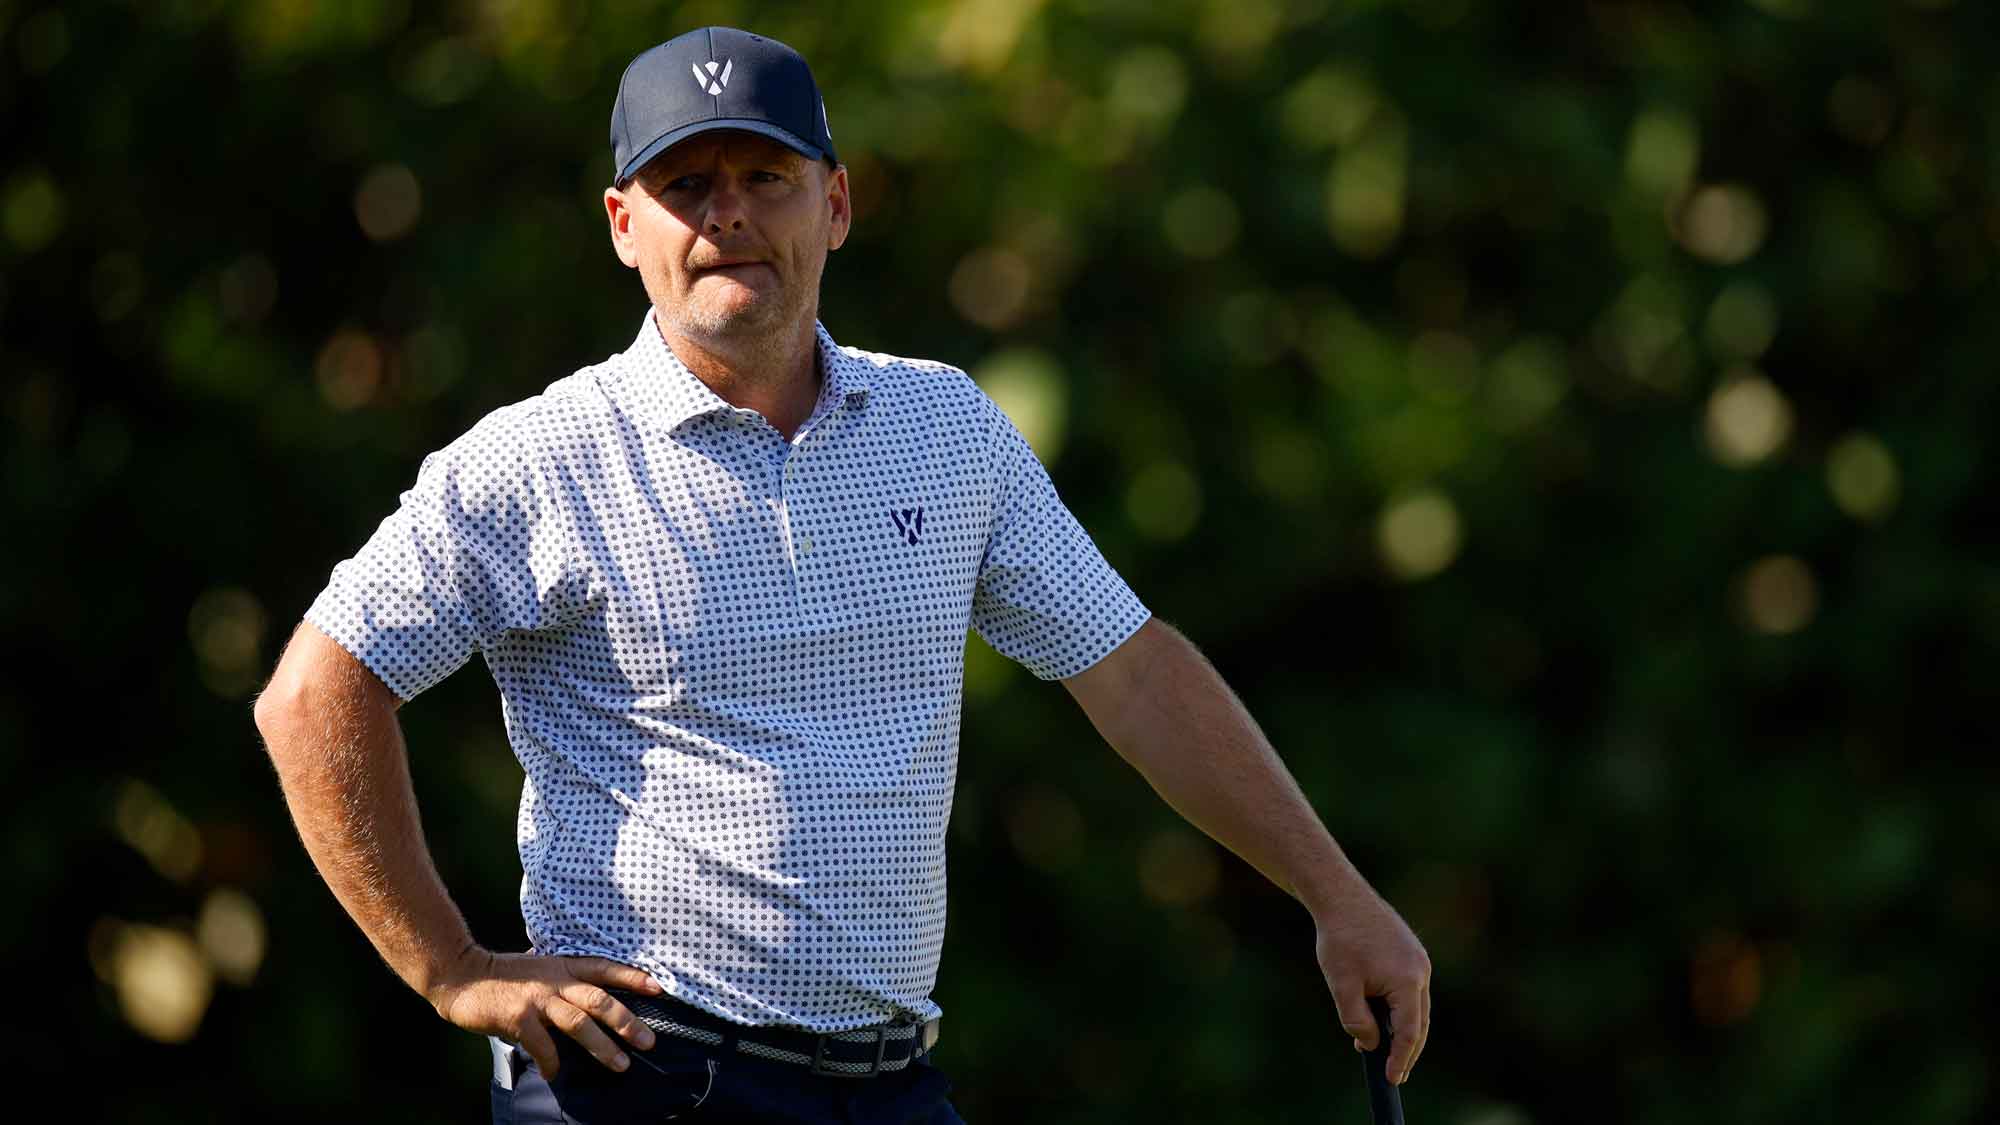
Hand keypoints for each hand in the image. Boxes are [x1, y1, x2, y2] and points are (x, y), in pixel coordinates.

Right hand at [428, 947, 663, 1078]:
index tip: (660, 988)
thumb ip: (564, 984)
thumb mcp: (541, 971)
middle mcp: (555, 980)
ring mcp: (537, 998)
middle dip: (627, 1020)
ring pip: (579, 1022)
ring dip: (603, 1046)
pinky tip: (555, 1074)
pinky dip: (553, 1062)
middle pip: (599, 999)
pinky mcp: (518, 1017)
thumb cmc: (505, 978)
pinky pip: (544, 1046)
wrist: (461, 976)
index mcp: (563, 966)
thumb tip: (590, 1007)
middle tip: (649, 1041)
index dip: (632, 977)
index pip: (605, 968)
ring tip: (622, 1064)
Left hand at [1313, 891, 1431, 1085]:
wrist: (1341, 896)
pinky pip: (1410, 989)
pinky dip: (1398, 1008)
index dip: (1401, 1059)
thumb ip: (1357, 1020)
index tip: (1391, 1079)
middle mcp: (1420, 971)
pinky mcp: (1411, 952)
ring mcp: (1418, 960)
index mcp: (1408, 981)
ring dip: (1401, 1029)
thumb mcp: (1342, 985)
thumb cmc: (1340, 939)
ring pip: (1415, 1006)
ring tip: (1382, 1049)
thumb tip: (1372, 1044)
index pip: (1409, 1033)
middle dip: (1406, 1050)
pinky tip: (1380, 1016)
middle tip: (1393, 1074)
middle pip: (1418, 1023)